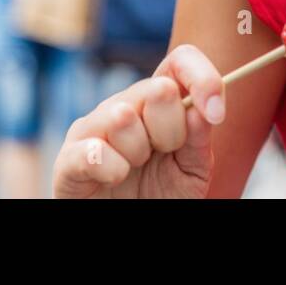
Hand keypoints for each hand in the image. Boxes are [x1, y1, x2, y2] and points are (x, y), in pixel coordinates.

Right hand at [53, 44, 225, 198]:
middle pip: (159, 89)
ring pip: (123, 117)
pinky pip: (93, 150)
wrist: (128, 224)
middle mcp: (125, 105)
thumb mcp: (191, 170)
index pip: (180, 60)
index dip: (202, 78)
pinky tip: (115, 177)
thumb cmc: (159, 195)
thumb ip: (199, 139)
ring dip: (138, 153)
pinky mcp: (69, 157)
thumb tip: (201, 111)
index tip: (215, 114)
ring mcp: (93, 128)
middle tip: (162, 155)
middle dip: (172, 131)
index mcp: (158, 102)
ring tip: (133, 170)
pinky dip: (111, 168)